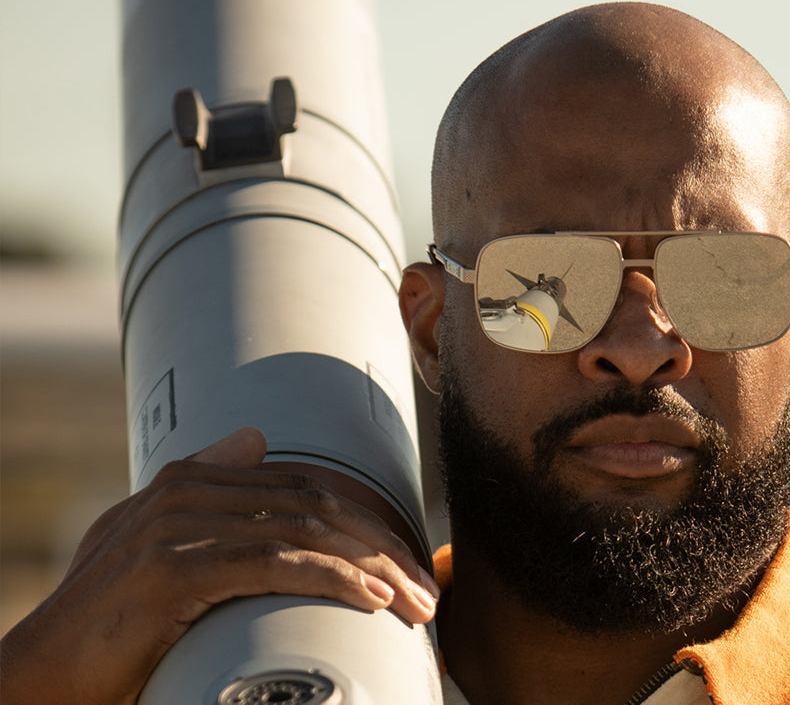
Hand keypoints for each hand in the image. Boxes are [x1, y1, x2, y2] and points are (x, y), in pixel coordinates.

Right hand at [0, 427, 439, 704]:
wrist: (41, 672)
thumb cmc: (108, 620)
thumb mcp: (151, 542)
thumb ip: (203, 490)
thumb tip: (254, 438)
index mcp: (189, 477)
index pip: (305, 487)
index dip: (366, 522)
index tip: (408, 560)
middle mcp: (185, 488)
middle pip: (315, 505)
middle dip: (383, 547)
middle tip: (428, 590)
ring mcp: (178, 524)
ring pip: (306, 532)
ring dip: (373, 568)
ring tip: (416, 602)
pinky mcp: (174, 567)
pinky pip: (276, 563)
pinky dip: (334, 578)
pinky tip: (373, 598)